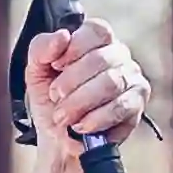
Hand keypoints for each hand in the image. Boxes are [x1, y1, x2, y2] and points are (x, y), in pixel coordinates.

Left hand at [11, 20, 153, 172]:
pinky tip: (81, 126)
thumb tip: (63, 35)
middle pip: (102, 58)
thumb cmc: (50, 102)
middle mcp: (118, 56)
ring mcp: (131, 79)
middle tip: (55, 97)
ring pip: (111, 82)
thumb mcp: (36, 72)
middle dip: (71, 82)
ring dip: (80, 102)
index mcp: (96, 42)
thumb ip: (42, 48)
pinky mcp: (136, 105)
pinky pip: (120, 106)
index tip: (56, 66)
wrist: (57, 141)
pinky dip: (96, 118)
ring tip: (63, 116)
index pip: (97, 30)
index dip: (75, 47)